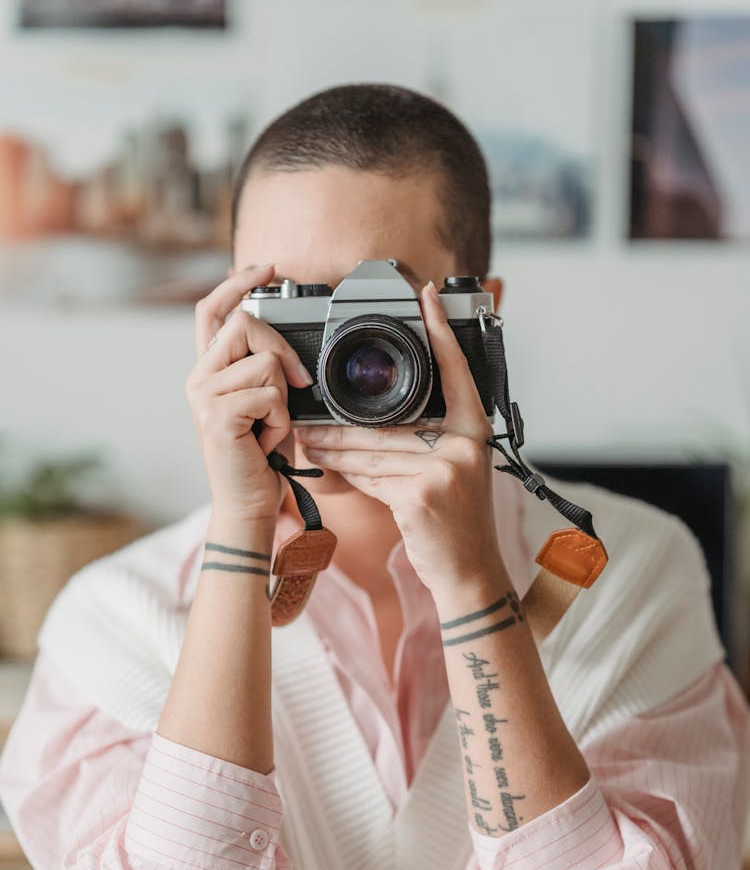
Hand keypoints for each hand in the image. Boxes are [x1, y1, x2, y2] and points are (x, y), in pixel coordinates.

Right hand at [187, 265, 313, 524]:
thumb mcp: (266, 403)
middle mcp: (198, 378)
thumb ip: (265, 368)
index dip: (237, 283)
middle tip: (297, 384)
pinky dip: (281, 421)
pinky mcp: (217, 414)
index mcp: (208, 371)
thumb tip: (284, 345)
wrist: (248, 503)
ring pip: (265, 362)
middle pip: (245, 323)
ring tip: (270, 426)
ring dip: (283, 398)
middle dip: (282, 349)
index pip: (212, 311)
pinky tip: (266, 441)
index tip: (266, 268)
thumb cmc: (260, 456)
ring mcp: (203, 395)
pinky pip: (271, 394)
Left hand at [296, 282, 501, 596]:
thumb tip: (371, 420)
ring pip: (374, 449)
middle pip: (392, 420)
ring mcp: (447, 468)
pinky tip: (328, 469)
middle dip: (346, 422)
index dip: (441, 332)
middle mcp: (466, 443)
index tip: (426, 297)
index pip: (457, 371)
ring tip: (310, 441)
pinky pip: (371, 476)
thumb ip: (427, 440)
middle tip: (312, 415)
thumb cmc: (456, 522)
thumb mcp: (454, 470)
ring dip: (336, 447)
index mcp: (475, 429)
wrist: (468, 572)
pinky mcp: (423, 494)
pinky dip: (346, 474)